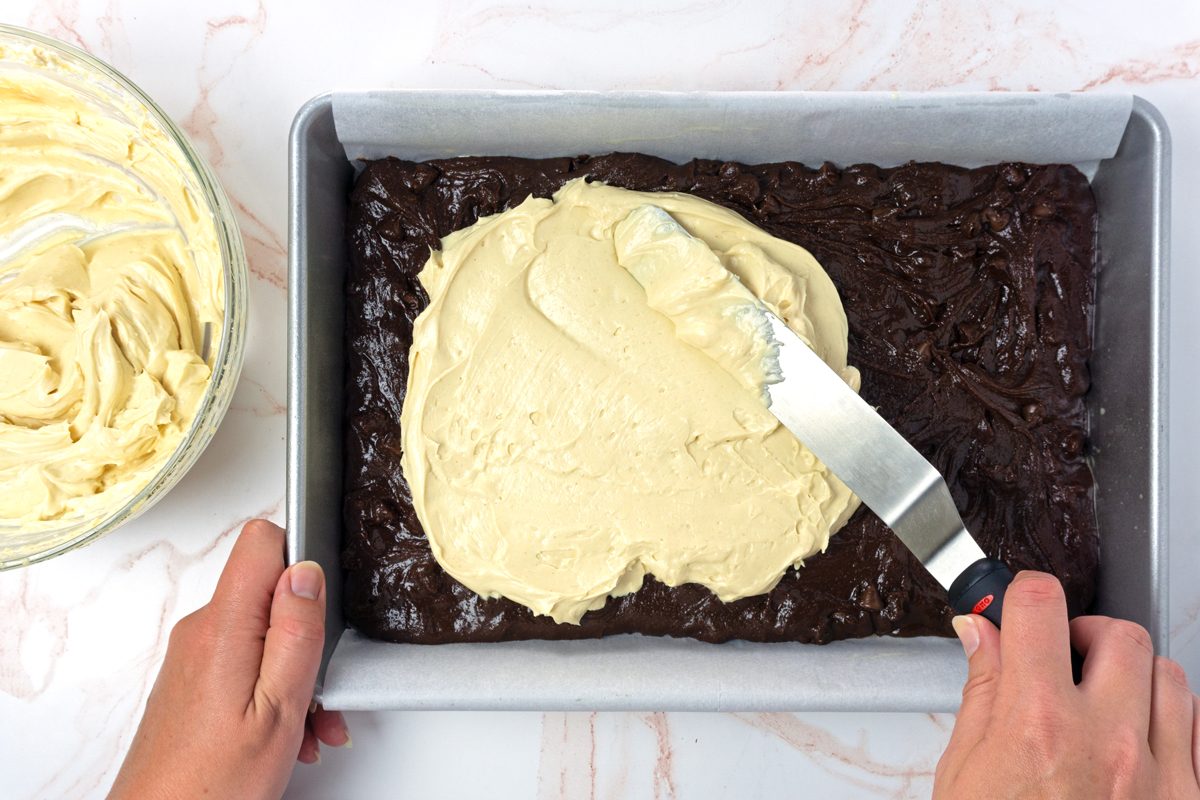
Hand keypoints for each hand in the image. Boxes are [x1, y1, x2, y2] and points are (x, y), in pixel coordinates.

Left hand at [109, 520, 349, 799]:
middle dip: (308, 634)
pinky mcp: (193, 678)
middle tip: (320, 686)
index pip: (262, 540)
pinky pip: (245, 660)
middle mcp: (201, 631)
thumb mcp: (279, 707)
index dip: (301, 559)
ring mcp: (194, 654)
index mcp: (224, 627)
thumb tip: (307, 571)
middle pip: (269, 591)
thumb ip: (296, 631)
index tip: (320, 604)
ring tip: (306, 724)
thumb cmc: (211, 784)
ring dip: (295, 672)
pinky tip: (286, 731)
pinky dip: (273, 688)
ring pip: (262, 632)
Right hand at [935, 571, 1199, 798]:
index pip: (1043, 606)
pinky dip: (1169, 719)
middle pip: (1118, 633)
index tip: (1018, 605)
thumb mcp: (965, 771)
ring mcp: (1160, 778)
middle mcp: (1108, 743)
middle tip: (1058, 659)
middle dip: (1083, 634)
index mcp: (1038, 725)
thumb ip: (983, 690)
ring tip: (1099, 702)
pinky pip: (1199, 729)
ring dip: (1131, 675)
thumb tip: (983, 633)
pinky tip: (1134, 738)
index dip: (1024, 594)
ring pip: (1169, 675)